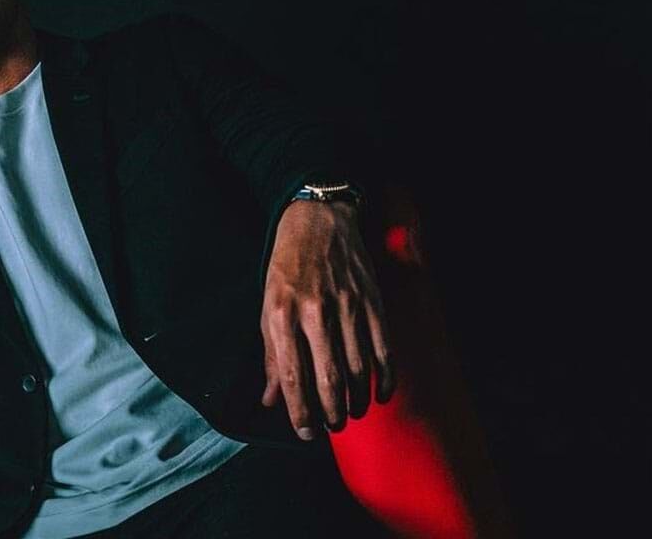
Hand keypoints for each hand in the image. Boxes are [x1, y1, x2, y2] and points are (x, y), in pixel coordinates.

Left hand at [260, 199, 394, 438]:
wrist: (319, 220)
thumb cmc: (287, 266)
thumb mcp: (267, 306)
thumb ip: (270, 355)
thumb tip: (270, 399)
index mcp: (282, 315)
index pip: (292, 377)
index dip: (299, 412)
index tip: (305, 432)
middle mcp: (315, 313)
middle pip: (328, 380)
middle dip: (330, 413)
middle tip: (331, 428)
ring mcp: (348, 307)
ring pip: (357, 370)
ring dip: (356, 401)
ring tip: (350, 415)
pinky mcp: (373, 302)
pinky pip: (383, 350)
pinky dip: (384, 379)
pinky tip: (379, 396)